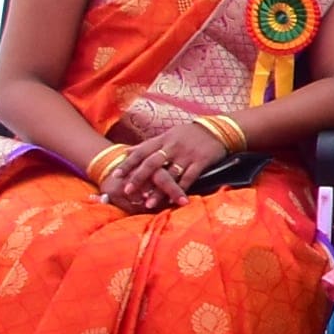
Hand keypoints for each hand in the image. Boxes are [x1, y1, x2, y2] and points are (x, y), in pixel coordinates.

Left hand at [109, 120, 223, 207]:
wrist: (217, 130)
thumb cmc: (189, 134)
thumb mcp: (167, 135)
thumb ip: (147, 145)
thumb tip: (126, 152)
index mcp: (163, 140)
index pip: (141, 152)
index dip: (128, 164)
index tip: (116, 175)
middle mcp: (173, 147)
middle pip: (152, 163)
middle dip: (139, 178)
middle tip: (127, 191)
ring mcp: (187, 155)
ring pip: (170, 174)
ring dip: (158, 190)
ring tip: (148, 204)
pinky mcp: (201, 161)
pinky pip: (189, 177)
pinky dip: (181, 189)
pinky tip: (173, 200)